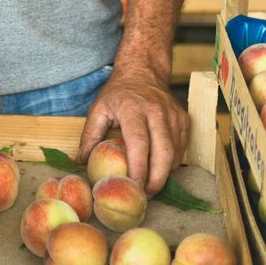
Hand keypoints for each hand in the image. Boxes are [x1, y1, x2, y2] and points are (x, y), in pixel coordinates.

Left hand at [77, 67, 187, 193]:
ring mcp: (173, 116)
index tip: (134, 187)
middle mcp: (157, 112)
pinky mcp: (184, 120)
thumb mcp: (98, 108)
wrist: (144, 69)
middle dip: (156, 180)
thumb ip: (89, 136)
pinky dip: (172, 164)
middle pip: (164, 153)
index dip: (139, 168)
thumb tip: (81, 162)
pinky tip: (159, 170)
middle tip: (144, 196)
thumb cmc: (119, 92)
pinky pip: (181, 149)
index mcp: (133, 109)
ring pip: (175, 154)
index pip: (139, 143)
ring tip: (150, 187)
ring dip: (164, 175)